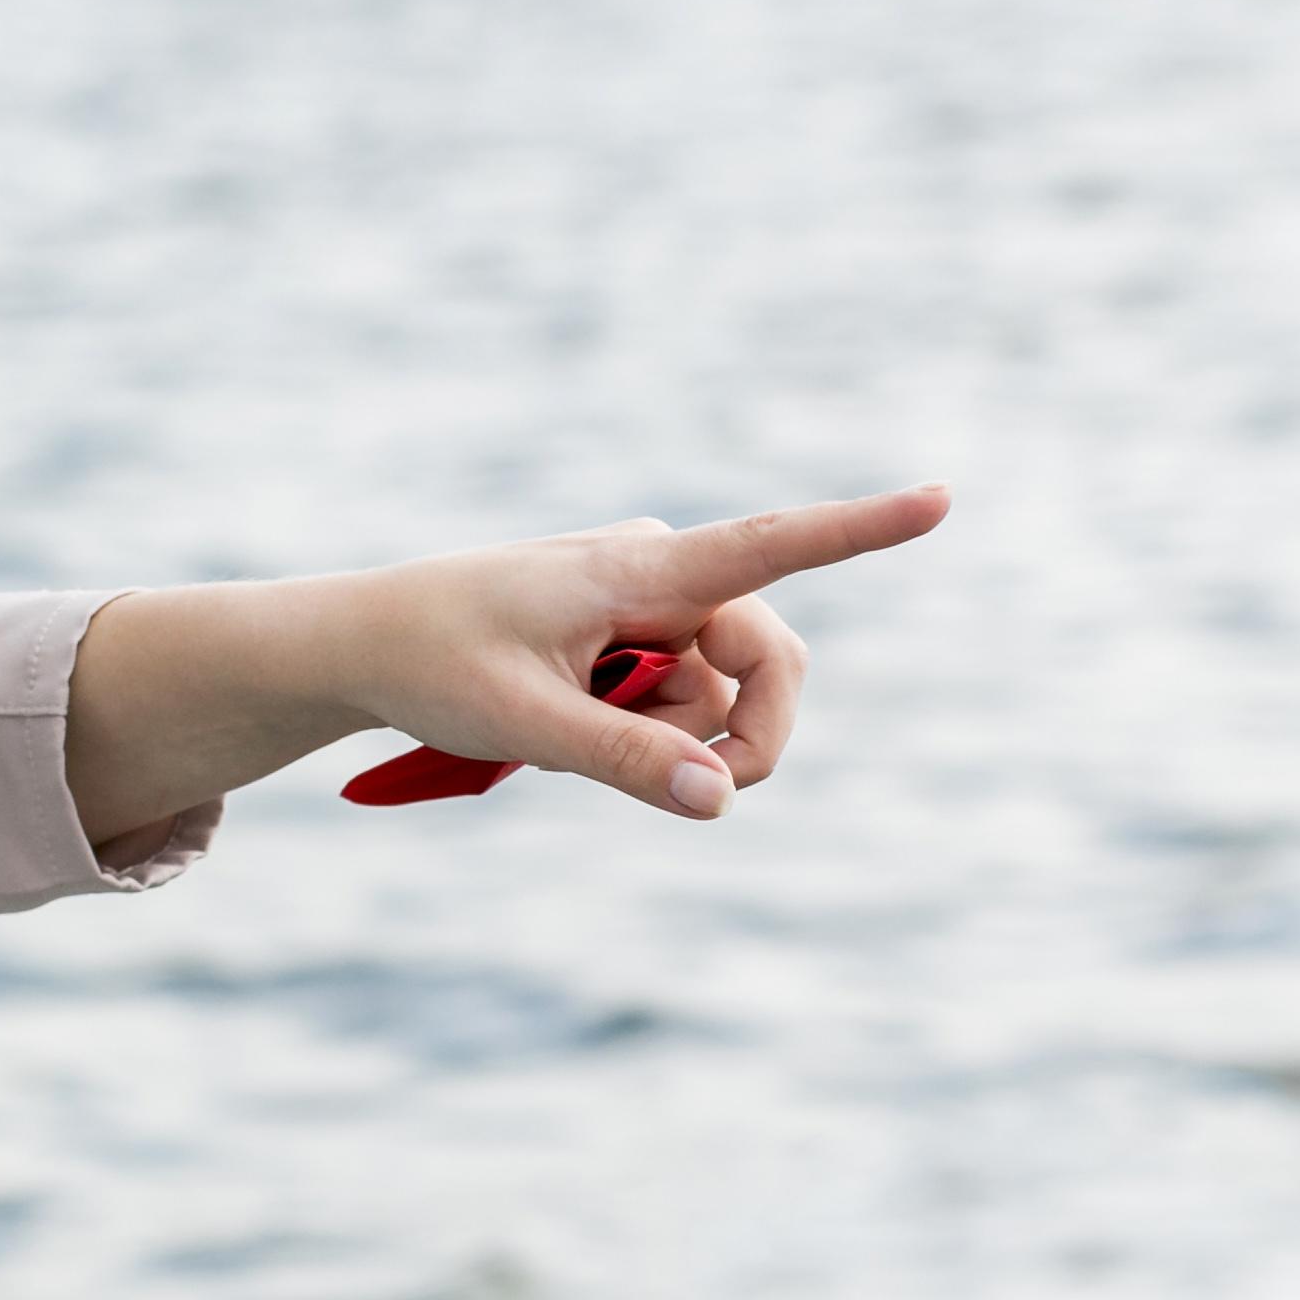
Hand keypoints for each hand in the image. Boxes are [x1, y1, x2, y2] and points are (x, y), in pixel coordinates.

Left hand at [62, 486, 949, 841]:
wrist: (361, 644)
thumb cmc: (430, 664)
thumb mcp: (523, 722)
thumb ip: (625, 761)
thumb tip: (721, 800)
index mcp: (637, 570)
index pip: (768, 547)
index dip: (859, 529)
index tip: (938, 499)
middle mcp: (659, 573)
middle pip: (766, 662)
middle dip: (744, 735)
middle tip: (707, 797)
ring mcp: (647, 604)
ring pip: (719, 694)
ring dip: (670, 738)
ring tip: (571, 730)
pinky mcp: (632, 635)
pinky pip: (678, 700)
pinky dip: (642, 731)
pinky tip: (572, 719)